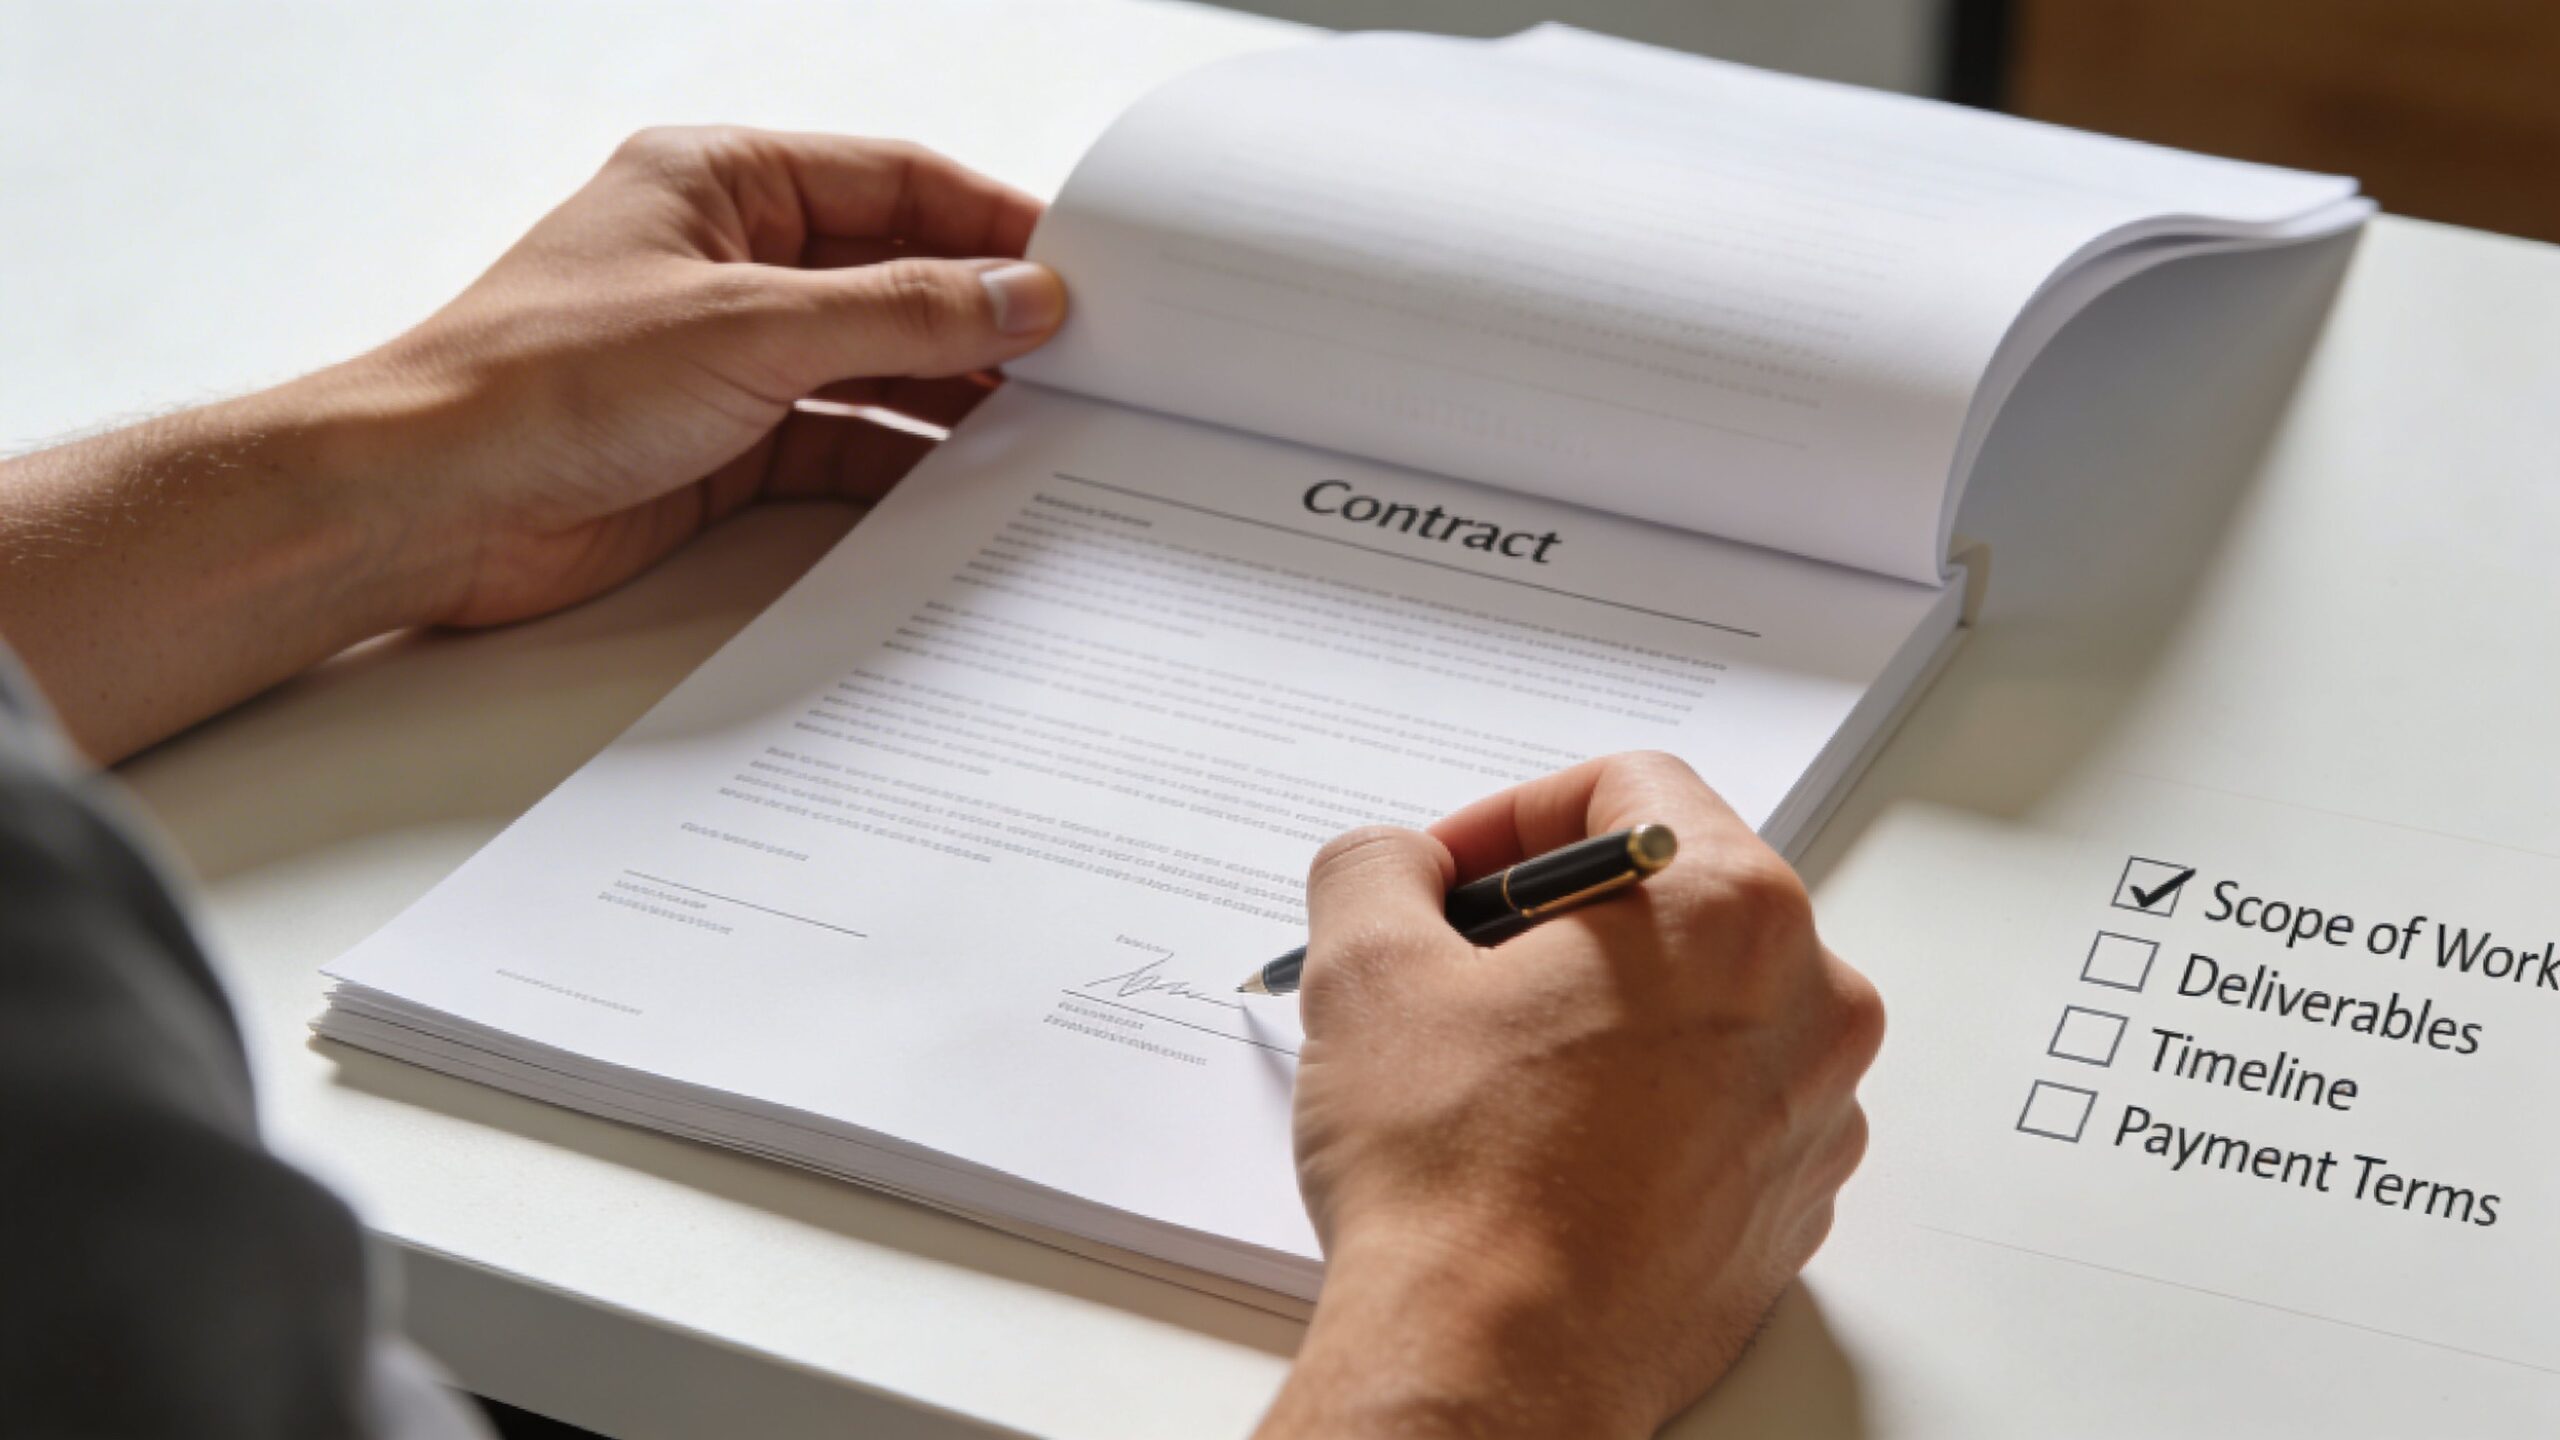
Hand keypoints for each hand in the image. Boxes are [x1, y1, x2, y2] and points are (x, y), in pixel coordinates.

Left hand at [0, 127, 1066, 759]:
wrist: (427, 507)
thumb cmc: (536, 381)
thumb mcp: (747, 327)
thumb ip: (897, 314)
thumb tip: (1019, 297)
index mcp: (721, 183)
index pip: (893, 182)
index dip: (992, 221)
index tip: (1083, 268)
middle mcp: (730, 264)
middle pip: (894, 278)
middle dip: (984, 319)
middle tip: (1089, 360)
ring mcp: (728, 359)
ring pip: (875, 368)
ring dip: (951, 398)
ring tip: (1048, 427)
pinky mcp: (722, 449)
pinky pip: (841, 447)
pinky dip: (901, 464)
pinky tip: (964, 484)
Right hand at [1258, 752, 1882, 1438]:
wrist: (1490, 1368)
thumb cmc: (1454, 1181)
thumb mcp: (1369, 967)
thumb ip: (1380, 866)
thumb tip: (1398, 864)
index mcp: (1732, 912)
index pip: (1630, 790)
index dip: (1513, 816)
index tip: (1452, 875)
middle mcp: (1810, 1003)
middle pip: (1676, 896)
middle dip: (1558, 917)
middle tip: (1459, 964)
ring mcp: (1814, 1116)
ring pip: (1700, 1005)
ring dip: (1600, 1009)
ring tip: (1492, 1065)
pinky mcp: (1789, 1208)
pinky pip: (1719, 1107)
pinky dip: (1639, 1102)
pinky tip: (1544, 1144)